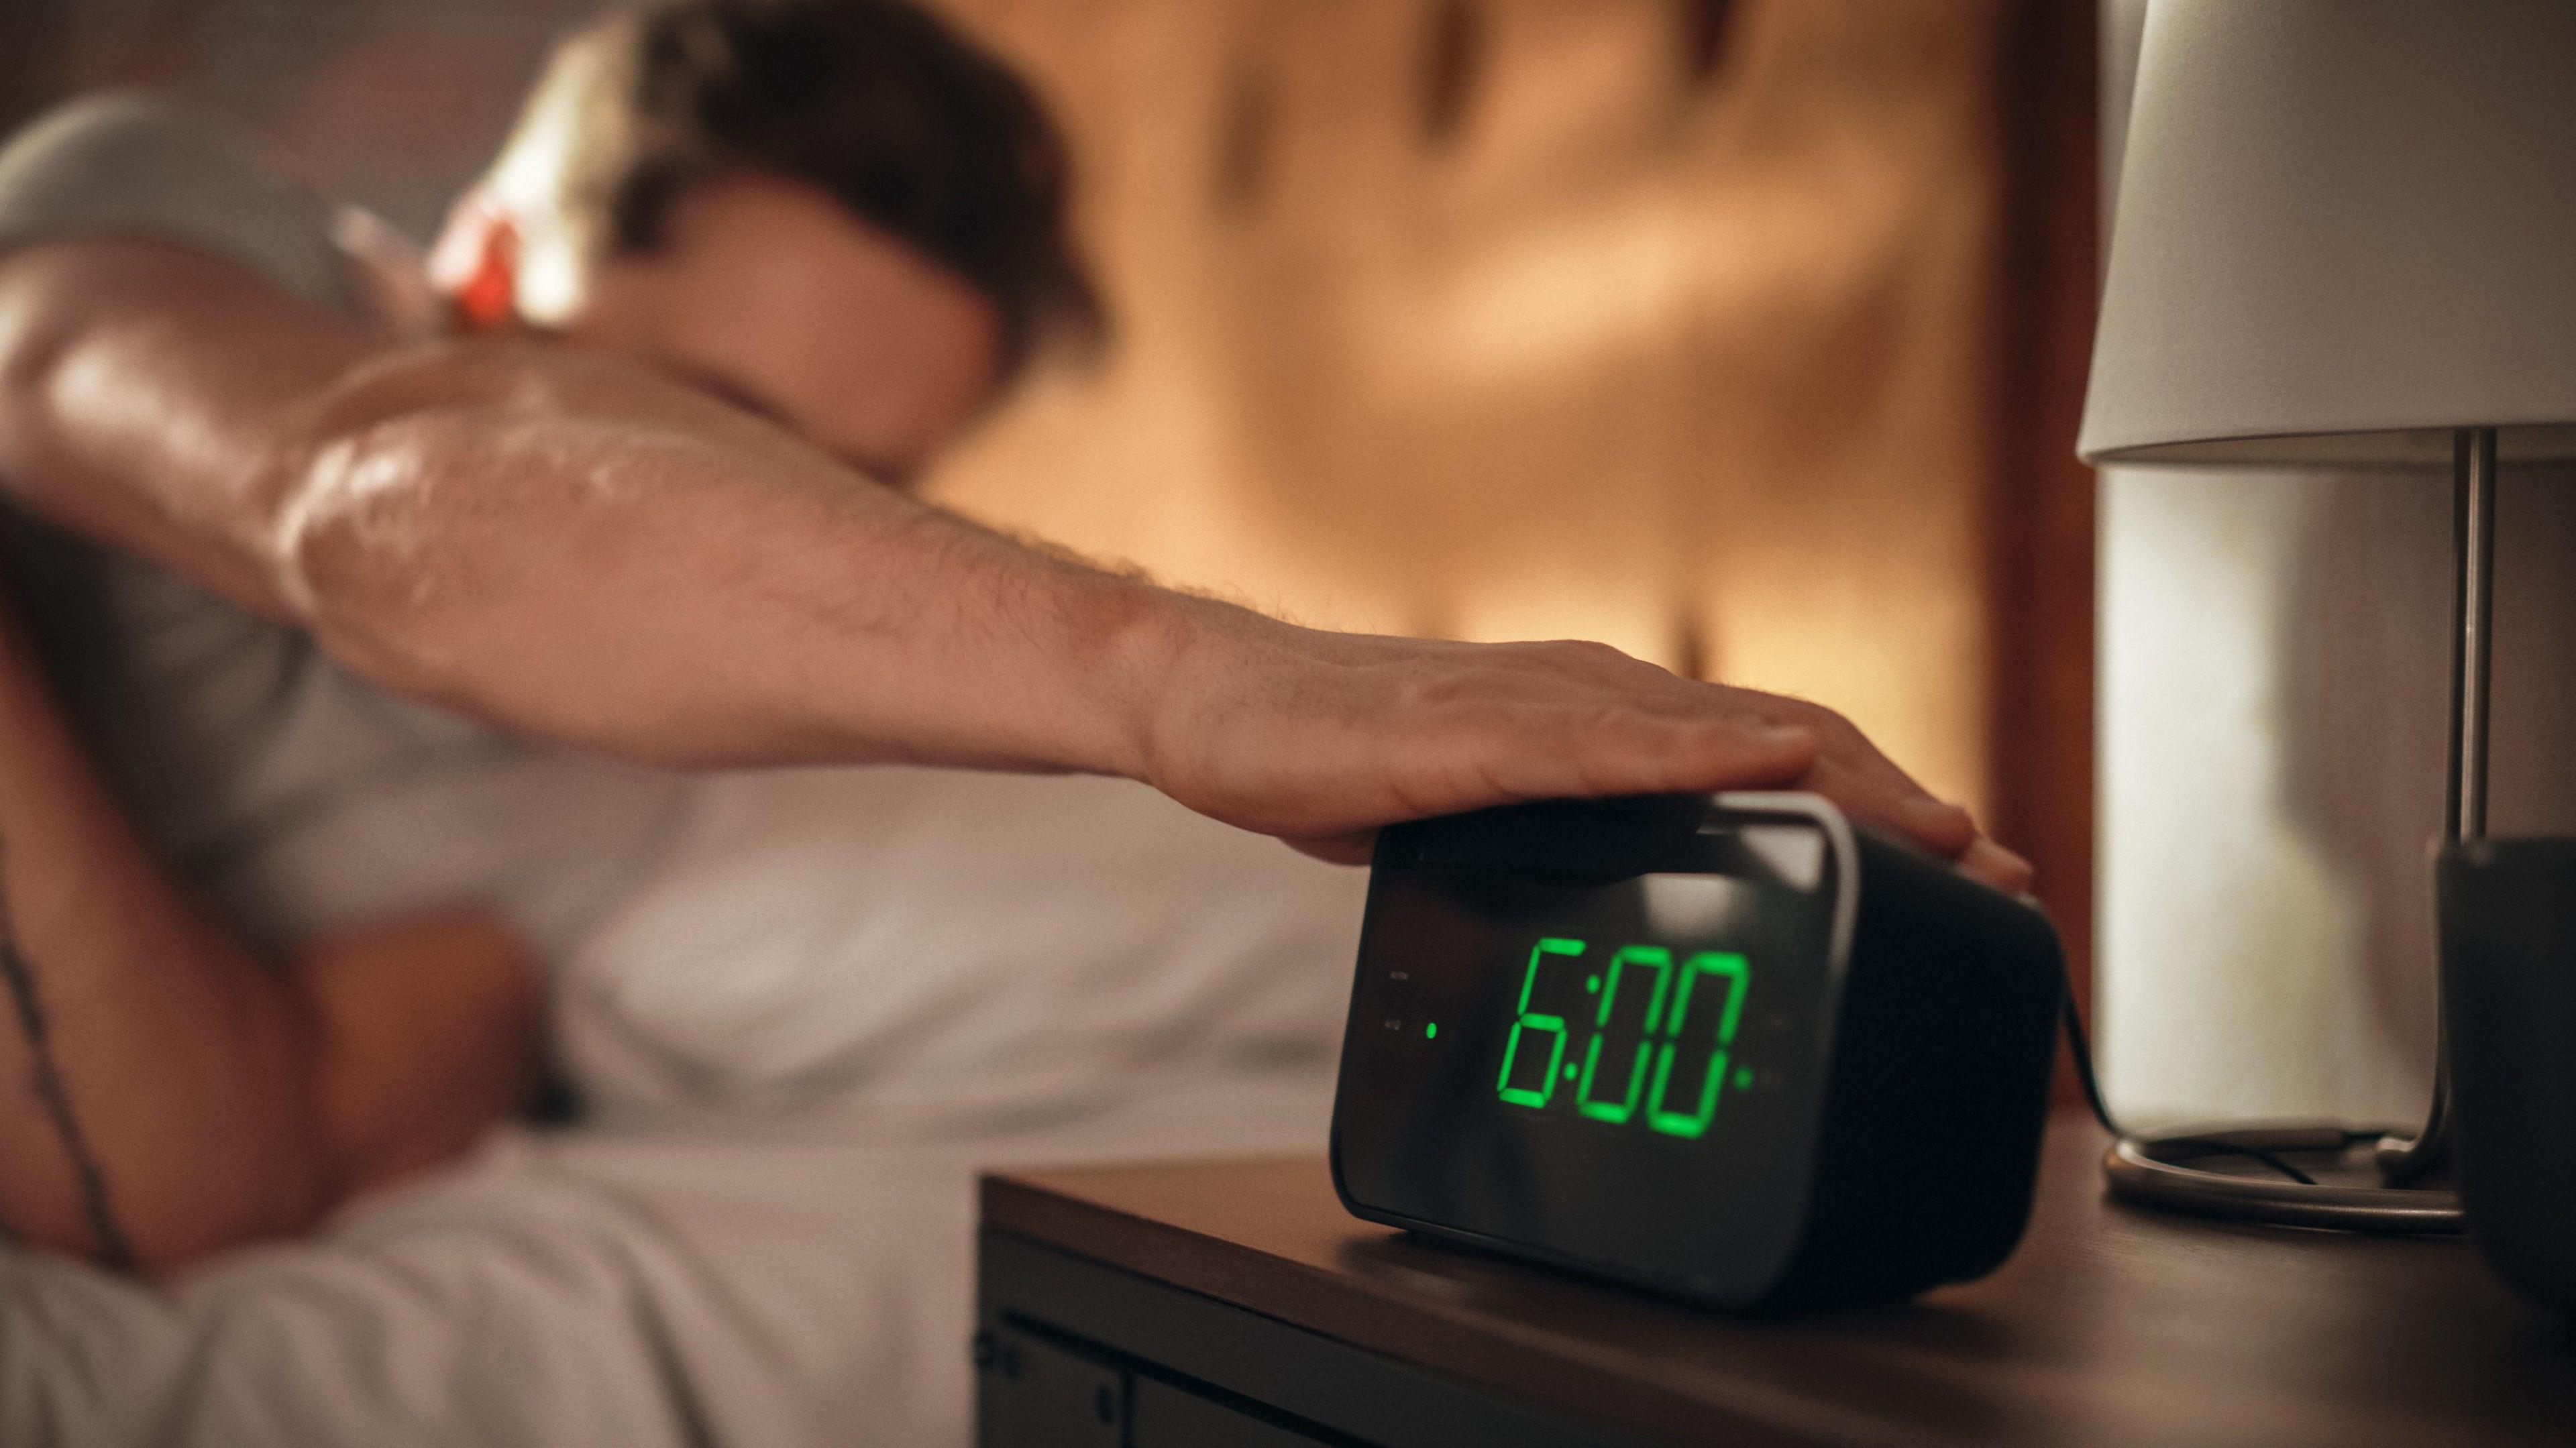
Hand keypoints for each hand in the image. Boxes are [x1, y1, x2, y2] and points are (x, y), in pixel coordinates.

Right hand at [1139, 607, 2033, 891]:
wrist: (1217, 705)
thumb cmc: (1348, 756)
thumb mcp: (1492, 814)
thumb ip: (1579, 836)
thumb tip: (1655, 899)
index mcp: (1607, 716)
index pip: (1775, 754)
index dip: (1888, 806)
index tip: (1974, 869)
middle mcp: (1594, 693)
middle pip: (1785, 738)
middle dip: (1906, 804)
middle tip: (2003, 869)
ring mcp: (1535, 706)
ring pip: (1717, 735)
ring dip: (1844, 784)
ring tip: (1937, 830)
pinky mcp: (1468, 735)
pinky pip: (1600, 747)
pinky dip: (1696, 757)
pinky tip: (1763, 773)